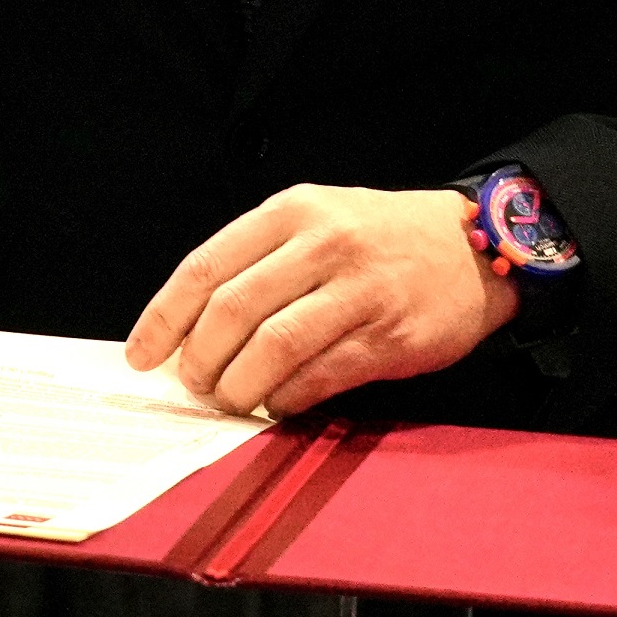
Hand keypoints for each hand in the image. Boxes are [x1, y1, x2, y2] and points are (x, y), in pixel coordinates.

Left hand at [125, 185, 518, 416]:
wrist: (473, 245)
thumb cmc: (378, 238)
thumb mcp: (314, 219)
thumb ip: (259, 262)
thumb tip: (191, 328)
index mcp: (291, 211)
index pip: (206, 267)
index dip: (165, 317)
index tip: (142, 355)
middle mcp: (322, 244)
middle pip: (233, 310)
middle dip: (199, 358)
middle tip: (192, 384)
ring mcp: (359, 291)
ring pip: (274, 346)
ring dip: (239, 385)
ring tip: (228, 400)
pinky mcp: (390, 337)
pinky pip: (321, 376)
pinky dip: (287, 398)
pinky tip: (277, 404)